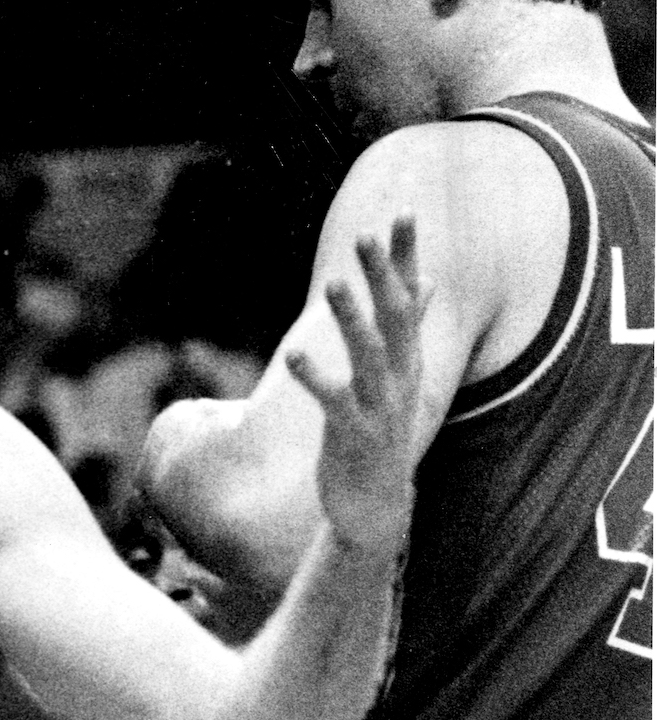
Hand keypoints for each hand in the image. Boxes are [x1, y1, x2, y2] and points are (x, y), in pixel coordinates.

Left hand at [286, 215, 427, 554]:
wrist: (375, 506)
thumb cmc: (379, 432)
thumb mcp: (398, 376)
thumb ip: (408, 327)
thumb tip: (425, 280)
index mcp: (407, 360)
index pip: (411, 298)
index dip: (405, 257)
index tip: (401, 213)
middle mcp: (401, 378)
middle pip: (396, 318)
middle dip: (382, 275)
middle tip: (366, 232)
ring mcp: (381, 407)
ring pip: (370, 355)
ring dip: (353, 318)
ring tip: (333, 281)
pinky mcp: (354, 435)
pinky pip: (335, 401)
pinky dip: (315, 377)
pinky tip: (293, 353)